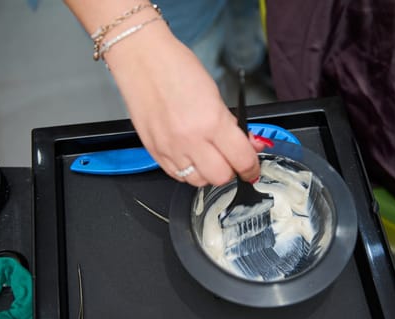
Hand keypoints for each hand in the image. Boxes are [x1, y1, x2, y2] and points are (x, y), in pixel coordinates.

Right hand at [105, 21, 265, 186]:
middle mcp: (190, 139)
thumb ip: (233, 125)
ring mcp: (170, 148)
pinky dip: (188, 171)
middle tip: (230, 159)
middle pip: (221, 177)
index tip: (252, 169)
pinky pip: (176, 175)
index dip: (251, 168)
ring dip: (207, 173)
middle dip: (230, 171)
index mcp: (212, 121)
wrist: (142, 60)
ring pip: (198, 181)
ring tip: (208, 156)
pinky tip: (190, 156)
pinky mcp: (154, 151)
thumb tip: (249, 144)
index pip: (242, 159)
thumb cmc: (176, 68)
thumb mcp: (215, 94)